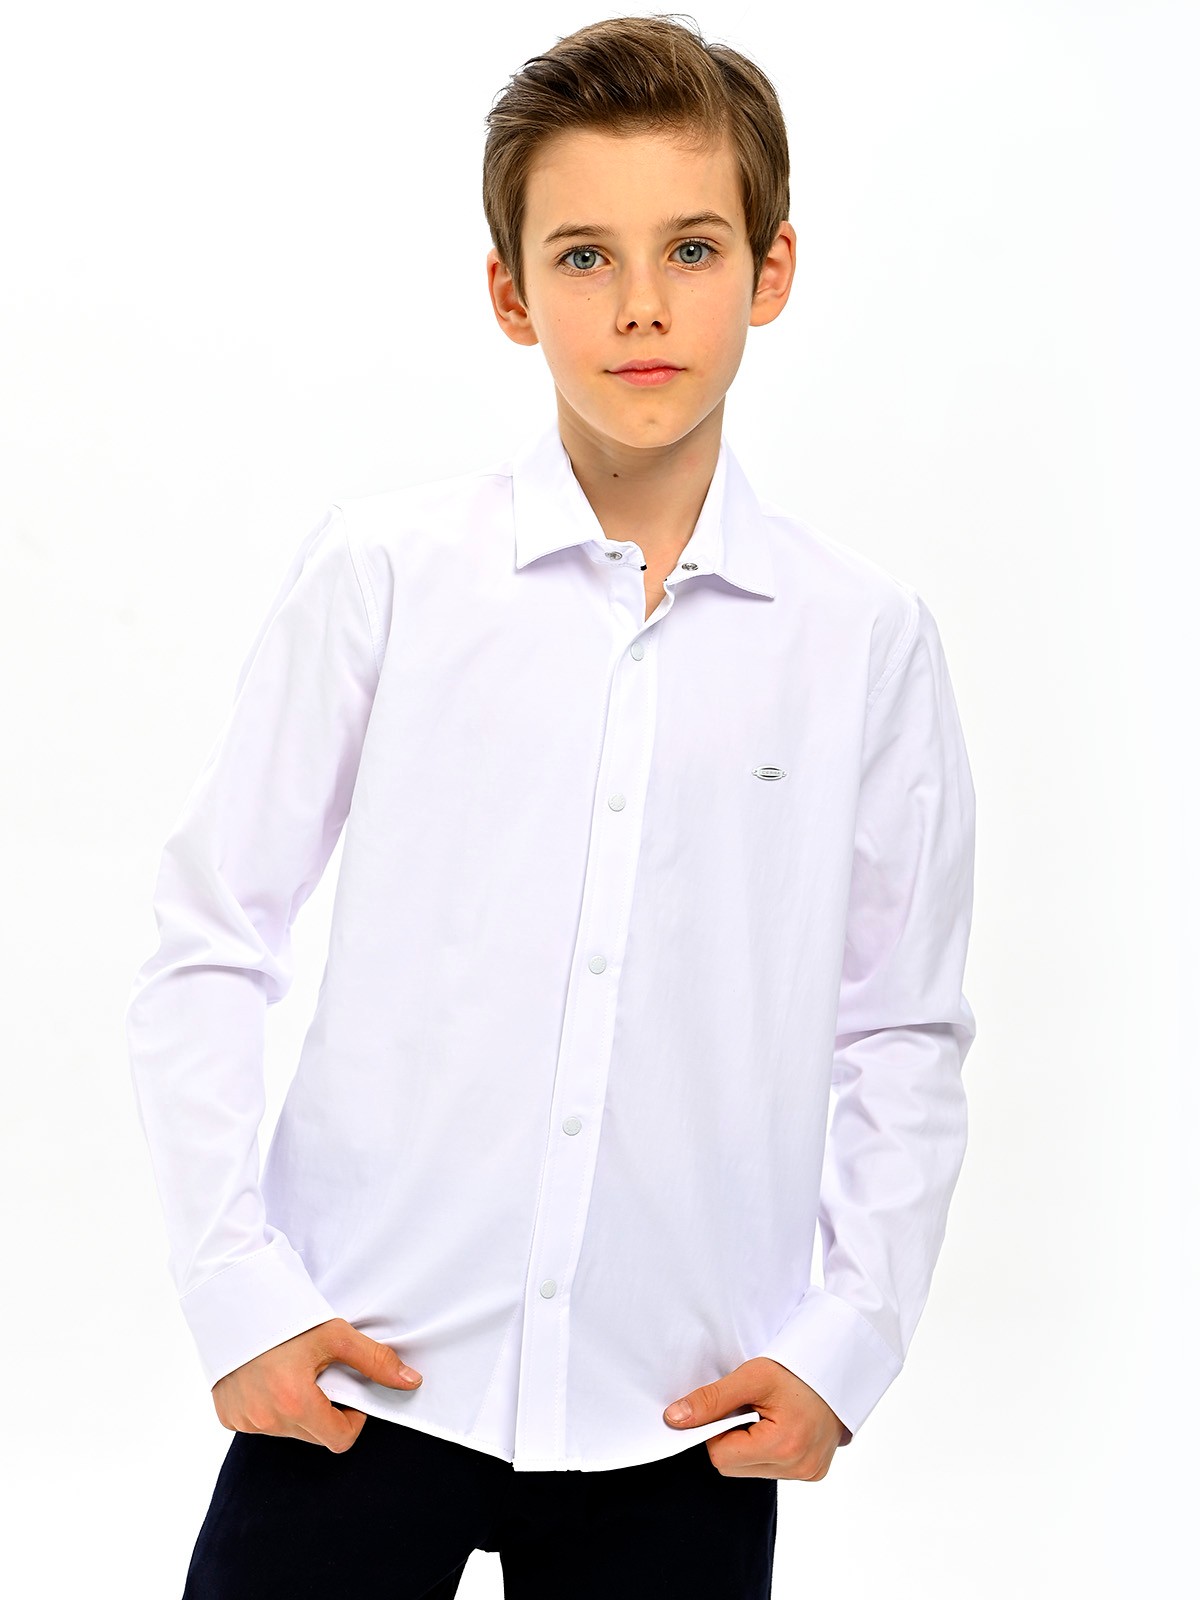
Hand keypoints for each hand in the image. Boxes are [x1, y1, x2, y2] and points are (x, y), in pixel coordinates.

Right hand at [211, 1317, 422, 1451]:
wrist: (234, 1300)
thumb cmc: (286, 1316)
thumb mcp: (335, 1335)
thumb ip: (375, 1361)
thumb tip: (412, 1382)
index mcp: (296, 1404)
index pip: (340, 1439)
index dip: (352, 1418)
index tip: (348, 1392)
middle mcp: (267, 1420)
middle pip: (315, 1435)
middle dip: (325, 1411)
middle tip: (319, 1374)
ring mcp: (244, 1421)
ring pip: (288, 1430)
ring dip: (297, 1409)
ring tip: (292, 1371)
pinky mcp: (227, 1417)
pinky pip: (259, 1423)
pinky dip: (269, 1407)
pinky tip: (268, 1377)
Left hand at [662, 1357, 848, 1478]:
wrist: (838, 1365)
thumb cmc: (796, 1368)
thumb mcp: (751, 1376)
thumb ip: (710, 1400)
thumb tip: (673, 1420)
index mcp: (784, 1446)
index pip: (720, 1456)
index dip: (717, 1429)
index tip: (733, 1405)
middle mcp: (799, 1468)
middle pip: (733, 1467)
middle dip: (732, 1438)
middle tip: (751, 1408)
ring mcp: (809, 1473)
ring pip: (750, 1470)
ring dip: (749, 1445)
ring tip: (768, 1415)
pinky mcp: (814, 1473)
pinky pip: (771, 1470)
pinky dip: (767, 1450)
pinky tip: (780, 1426)